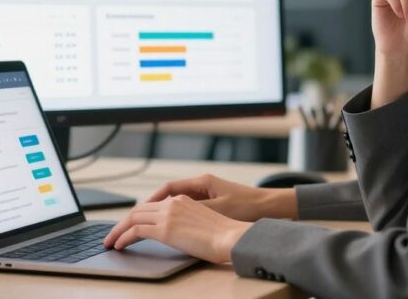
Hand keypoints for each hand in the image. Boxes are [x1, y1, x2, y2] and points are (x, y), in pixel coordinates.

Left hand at [102, 195, 252, 262]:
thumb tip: (180, 234)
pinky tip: (118, 245)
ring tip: (110, 241)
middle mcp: (172, 203)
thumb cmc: (225, 235)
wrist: (232, 237)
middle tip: (113, 233)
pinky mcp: (164, 229)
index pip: (152, 204)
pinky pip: (135, 231)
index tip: (129, 224)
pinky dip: (123, 237)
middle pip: (139, 209)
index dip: (138, 214)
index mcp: (183, 199)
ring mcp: (167, 215)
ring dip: (118, 230)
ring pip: (132, 218)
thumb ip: (188, 222)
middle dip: (123, 221)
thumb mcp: (204, 221)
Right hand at [139, 173, 296, 221]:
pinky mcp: (213, 202)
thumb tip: (172, 214)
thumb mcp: (218, 209)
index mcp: (202, 182)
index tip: (141, 209)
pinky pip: (188, 207)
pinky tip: (173, 226)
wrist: (268, 206)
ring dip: (165, 211)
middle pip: (170, 194)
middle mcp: (202, 184)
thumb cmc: (247, 205)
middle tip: (138, 219)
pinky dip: (178, 215)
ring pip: (178, 201)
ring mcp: (207, 193)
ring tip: (152, 224)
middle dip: (154, 206)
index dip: (152, 199)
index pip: (169, 188)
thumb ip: (195, 210)